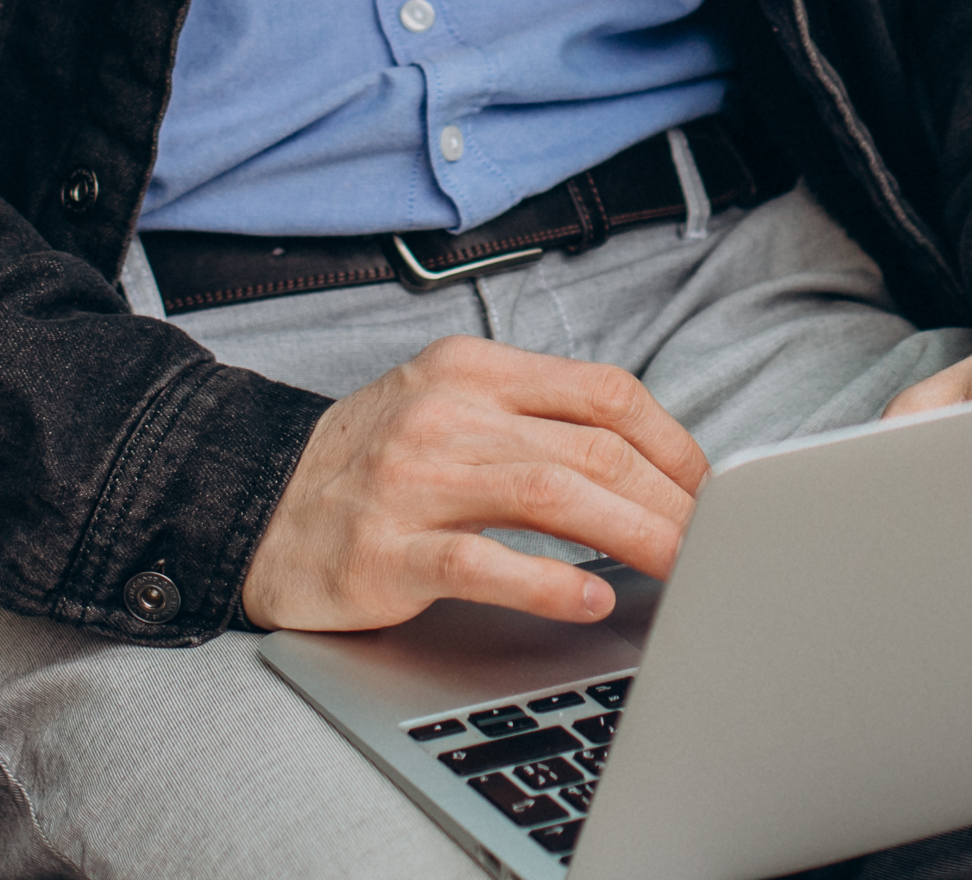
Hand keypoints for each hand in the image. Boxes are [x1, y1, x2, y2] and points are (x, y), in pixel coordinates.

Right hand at [240, 336, 708, 632]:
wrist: (253, 504)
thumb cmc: (368, 464)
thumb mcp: (448, 405)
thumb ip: (533, 417)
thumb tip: (645, 460)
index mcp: (475, 370)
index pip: (603, 393)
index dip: (673, 443)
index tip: (712, 489)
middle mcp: (449, 415)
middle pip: (593, 448)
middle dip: (672, 500)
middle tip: (718, 543)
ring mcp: (416, 481)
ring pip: (554, 497)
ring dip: (635, 536)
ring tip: (683, 569)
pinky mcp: (389, 551)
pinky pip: (485, 564)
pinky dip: (549, 583)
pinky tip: (593, 599)